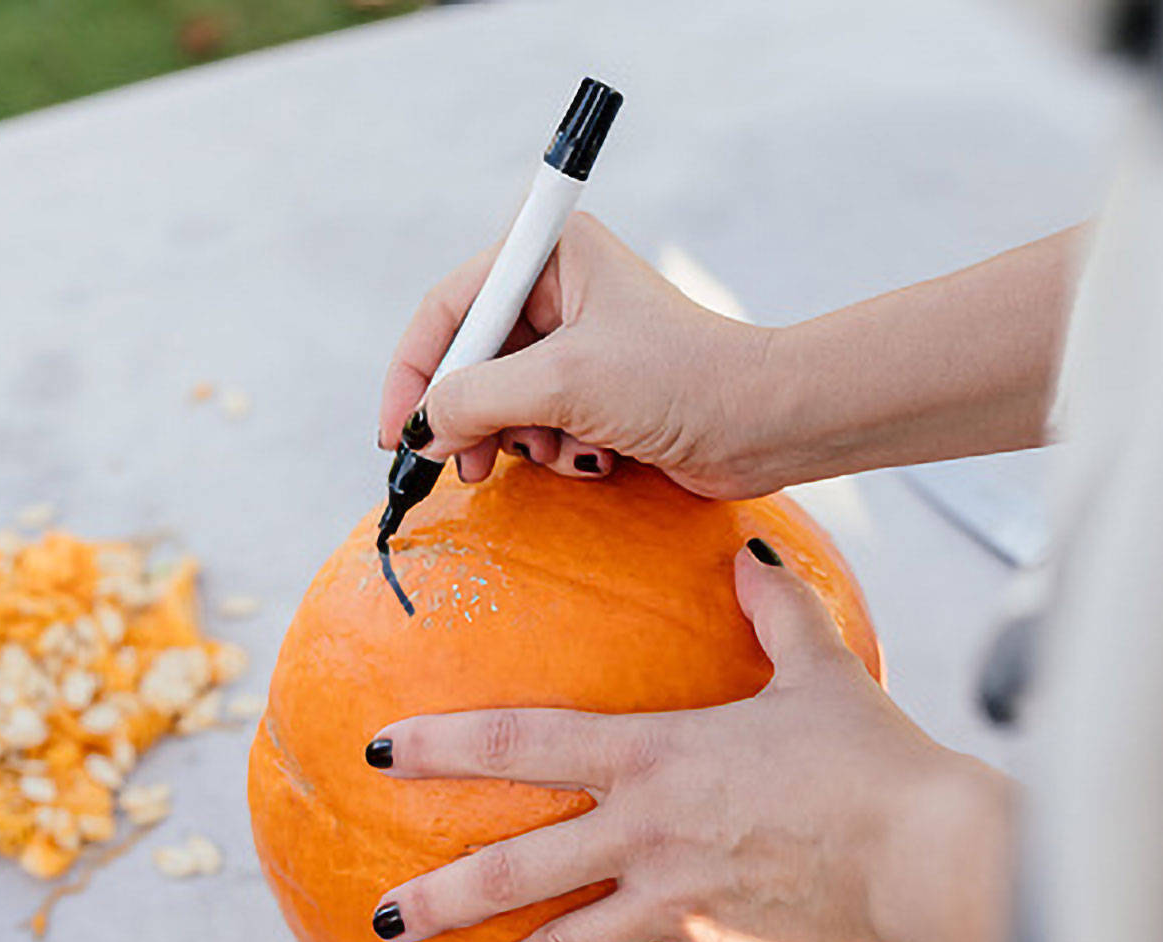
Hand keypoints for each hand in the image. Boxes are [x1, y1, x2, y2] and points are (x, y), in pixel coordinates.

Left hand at [367, 544, 1014, 941]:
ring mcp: (680, 908)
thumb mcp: (820, 668)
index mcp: (655, 759)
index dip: (444, 744)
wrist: (924, 851)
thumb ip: (778, 610)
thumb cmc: (870, 756)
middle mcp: (647, 837)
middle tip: (385, 919)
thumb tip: (755, 554)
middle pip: (517, 870)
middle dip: (440, 898)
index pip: (523, 744)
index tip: (380, 751)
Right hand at [378, 213, 775, 497]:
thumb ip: (477, 398)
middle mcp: (561, 289)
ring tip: (555, 453)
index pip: (452, 307)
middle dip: (470, 416)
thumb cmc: (680, 380)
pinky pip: (541, 424)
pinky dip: (556, 448)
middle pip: (472, 358)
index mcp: (552, 253)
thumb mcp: (563, 383)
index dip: (417, 371)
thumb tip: (421, 429)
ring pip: (504, 399)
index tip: (397, 433)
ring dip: (520, 438)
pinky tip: (594, 456)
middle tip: (462, 467)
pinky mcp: (598, 392)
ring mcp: (579, 344)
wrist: (765, 425)